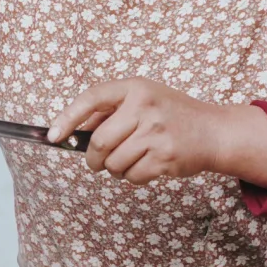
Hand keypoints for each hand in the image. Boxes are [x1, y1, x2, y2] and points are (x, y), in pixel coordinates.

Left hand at [47, 78, 266, 188]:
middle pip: (99, 142)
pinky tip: (145, 166)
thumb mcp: (143, 99)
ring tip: (129, 160)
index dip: (68, 118)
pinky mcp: (165, 158)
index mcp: (135, 88)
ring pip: (114, 163)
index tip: (53, 136)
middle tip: (96, 162)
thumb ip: (111, 110)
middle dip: (92, 158)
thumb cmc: (171, 114)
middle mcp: (145, 108)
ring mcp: (156, 133)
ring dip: (114, 169)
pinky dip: (132, 177)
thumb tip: (74, 131)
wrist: (213, 131)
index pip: (92, 98)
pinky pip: (132, 177)